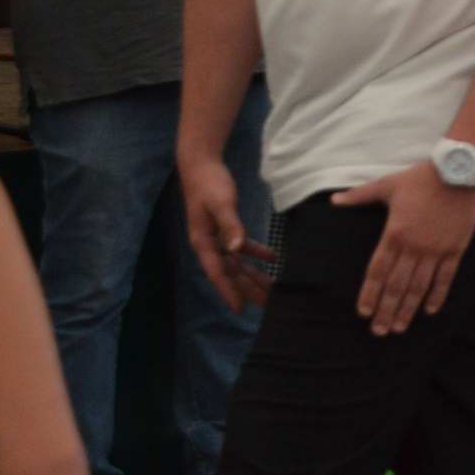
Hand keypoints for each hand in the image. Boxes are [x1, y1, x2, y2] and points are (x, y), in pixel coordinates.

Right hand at [181, 155, 274, 312]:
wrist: (201, 165)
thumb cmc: (209, 183)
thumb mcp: (221, 203)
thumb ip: (230, 225)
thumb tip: (236, 249)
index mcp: (203, 242)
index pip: (218, 273)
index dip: (229, 291)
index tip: (240, 309)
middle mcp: (209, 245)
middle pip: (230, 272)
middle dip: (248, 288)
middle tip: (268, 305)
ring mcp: (217, 238)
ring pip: (238, 263)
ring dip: (254, 275)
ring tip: (273, 289)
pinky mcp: (226, 228)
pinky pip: (242, 246)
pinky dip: (256, 253)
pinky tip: (273, 258)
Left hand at [328, 162, 474, 335]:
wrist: (458, 170)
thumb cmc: (421, 178)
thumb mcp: (387, 185)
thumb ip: (359, 196)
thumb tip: (334, 200)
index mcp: (394, 234)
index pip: (378, 271)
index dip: (370, 294)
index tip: (364, 313)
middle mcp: (414, 247)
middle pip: (396, 286)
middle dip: (386, 311)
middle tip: (379, 331)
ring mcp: (436, 250)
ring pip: (419, 287)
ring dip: (408, 309)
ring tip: (400, 328)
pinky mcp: (455, 249)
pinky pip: (445, 278)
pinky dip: (437, 296)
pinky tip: (430, 311)